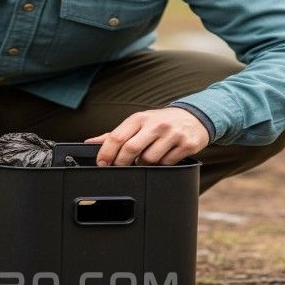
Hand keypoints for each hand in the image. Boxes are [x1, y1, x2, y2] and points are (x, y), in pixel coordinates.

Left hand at [84, 107, 209, 165]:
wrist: (193, 117)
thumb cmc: (160, 121)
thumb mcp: (138, 123)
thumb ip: (115, 134)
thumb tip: (90, 142)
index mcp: (139, 118)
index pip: (117, 137)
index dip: (106, 153)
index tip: (102, 163)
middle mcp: (156, 124)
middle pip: (131, 149)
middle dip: (121, 163)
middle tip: (119, 167)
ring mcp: (172, 134)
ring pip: (149, 159)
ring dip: (144, 164)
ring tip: (146, 158)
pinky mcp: (186, 144)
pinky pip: (167, 164)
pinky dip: (161, 165)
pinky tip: (163, 156)